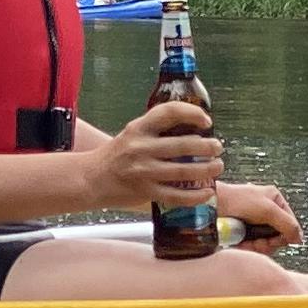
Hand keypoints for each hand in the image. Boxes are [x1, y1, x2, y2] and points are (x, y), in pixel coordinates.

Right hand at [90, 95, 222, 213]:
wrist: (90, 179)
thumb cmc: (114, 156)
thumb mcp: (131, 134)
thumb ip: (155, 131)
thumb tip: (191, 131)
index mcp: (139, 128)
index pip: (169, 112)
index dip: (192, 114)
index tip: (206, 121)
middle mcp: (141, 148)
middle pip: (184, 145)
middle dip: (208, 146)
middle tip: (218, 147)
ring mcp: (143, 171)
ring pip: (184, 171)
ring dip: (207, 169)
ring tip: (217, 167)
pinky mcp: (145, 192)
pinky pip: (176, 195)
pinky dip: (196, 195)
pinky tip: (207, 192)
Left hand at [214, 179, 298, 249]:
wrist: (210, 205)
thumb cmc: (238, 201)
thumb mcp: (268, 210)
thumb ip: (287, 224)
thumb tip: (299, 239)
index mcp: (275, 200)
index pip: (290, 224)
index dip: (284, 236)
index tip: (274, 241)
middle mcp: (266, 210)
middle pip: (277, 236)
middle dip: (267, 243)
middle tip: (256, 243)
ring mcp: (254, 222)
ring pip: (264, 243)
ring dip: (256, 247)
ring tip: (244, 244)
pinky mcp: (242, 231)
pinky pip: (251, 246)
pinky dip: (246, 248)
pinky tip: (239, 245)